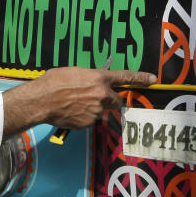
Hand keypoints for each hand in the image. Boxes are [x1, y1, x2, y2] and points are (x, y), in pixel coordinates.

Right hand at [2, 67, 156, 135]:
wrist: (42, 100)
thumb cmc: (54, 81)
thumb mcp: (74, 73)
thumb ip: (89, 78)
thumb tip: (91, 83)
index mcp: (99, 78)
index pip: (125, 77)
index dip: (141, 78)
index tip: (153, 79)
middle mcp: (102, 95)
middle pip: (115, 100)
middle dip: (107, 100)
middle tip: (91, 97)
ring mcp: (96, 111)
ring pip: (100, 111)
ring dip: (91, 109)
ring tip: (72, 104)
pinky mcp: (88, 124)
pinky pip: (89, 120)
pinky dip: (82, 117)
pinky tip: (70, 112)